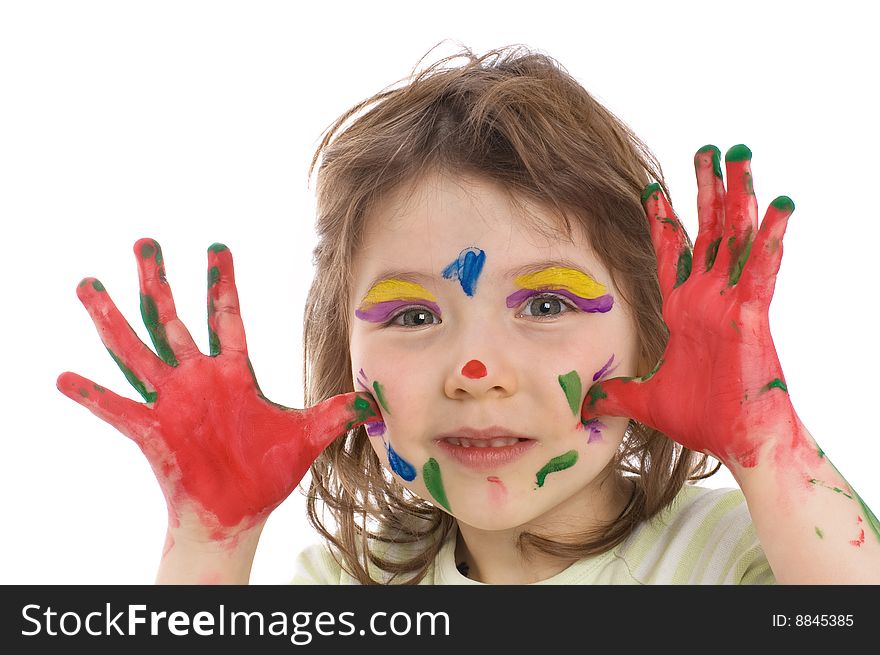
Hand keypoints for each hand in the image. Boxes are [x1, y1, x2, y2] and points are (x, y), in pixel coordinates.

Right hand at [57, 239, 378, 541]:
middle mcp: (198, 379)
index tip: (217, 246)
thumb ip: (335, 413)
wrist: (238, 513)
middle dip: (160, 280)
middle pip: (173, 319)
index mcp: (234, 373)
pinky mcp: (153, 432)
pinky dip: (92, 395)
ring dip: (111, 318)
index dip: (222, 283)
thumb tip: (372, 400)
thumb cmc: (266, 475)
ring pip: (136, 350)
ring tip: (88, 284)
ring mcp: (172, 402)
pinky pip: (117, 409)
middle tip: (146, 241)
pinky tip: (64, 377)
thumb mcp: (306, 436)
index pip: (227, 317)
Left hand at [581, 145, 803, 467]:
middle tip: (707, 150)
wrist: (734, 442)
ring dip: (738, 196)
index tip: (652, 188)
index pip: (671, 253)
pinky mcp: (751, 315)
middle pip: (707, 231)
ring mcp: (731, 302)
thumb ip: (615, 394)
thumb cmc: (700, 419)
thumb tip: (585, 403)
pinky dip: (771, 239)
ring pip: (736, 237)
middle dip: (705, 190)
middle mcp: (707, 297)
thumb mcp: (643, 400)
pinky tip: (778, 204)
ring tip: (740, 155)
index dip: (663, 221)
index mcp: (682, 310)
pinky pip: (762, 270)